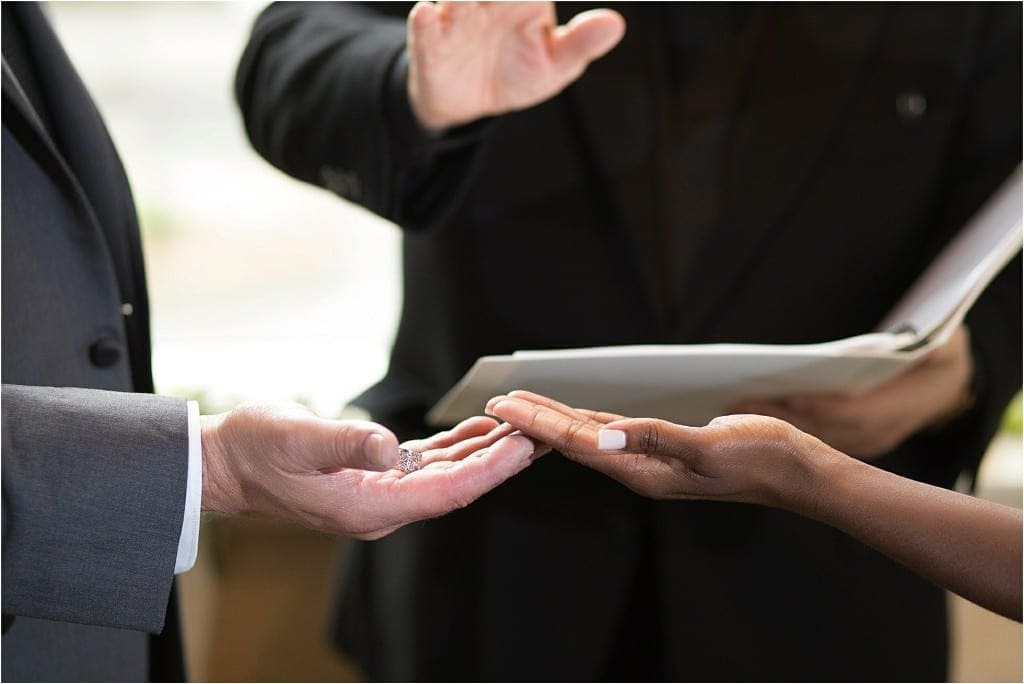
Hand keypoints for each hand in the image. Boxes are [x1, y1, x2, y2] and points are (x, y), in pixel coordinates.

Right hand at [200, 403, 539, 538]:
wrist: (226, 464)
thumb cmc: (255, 450)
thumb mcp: (297, 437)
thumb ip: (346, 441)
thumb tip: (388, 443)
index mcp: (368, 506)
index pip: (444, 492)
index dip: (487, 469)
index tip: (521, 446)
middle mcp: (380, 507)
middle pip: (454, 486)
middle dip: (498, 460)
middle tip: (538, 430)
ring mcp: (378, 495)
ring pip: (445, 476)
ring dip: (481, 452)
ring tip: (519, 427)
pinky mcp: (373, 479)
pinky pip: (426, 466)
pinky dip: (454, 448)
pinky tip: (476, 430)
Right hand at [406, 1, 624, 130]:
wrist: (473, 104)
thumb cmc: (518, 71)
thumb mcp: (556, 65)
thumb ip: (581, 44)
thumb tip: (615, 25)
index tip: (536, 1)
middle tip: (509, 0)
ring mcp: (456, 17)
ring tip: (469, 1)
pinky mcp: (430, 43)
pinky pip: (423, 28)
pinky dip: (423, 22)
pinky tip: (427, 15)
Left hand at [486, 390, 835, 506]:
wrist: (792, 471)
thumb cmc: (757, 459)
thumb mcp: (706, 448)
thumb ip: (655, 440)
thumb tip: (604, 438)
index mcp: (640, 471)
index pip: (576, 442)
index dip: (536, 423)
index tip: (501, 407)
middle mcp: (636, 469)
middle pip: (571, 441)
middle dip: (531, 422)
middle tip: (493, 404)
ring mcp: (648, 462)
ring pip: (588, 436)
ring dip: (552, 421)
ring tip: (520, 406)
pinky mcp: (662, 449)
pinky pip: (612, 434)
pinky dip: (585, 421)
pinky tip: (574, 415)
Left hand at [732, 326, 974, 458]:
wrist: (948, 385)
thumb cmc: (939, 353)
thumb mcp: (942, 340)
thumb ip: (919, 342)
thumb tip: (899, 340)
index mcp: (903, 406)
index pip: (854, 413)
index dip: (818, 407)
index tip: (783, 395)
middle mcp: (880, 432)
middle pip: (823, 431)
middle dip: (780, 417)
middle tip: (738, 402)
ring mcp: (864, 442)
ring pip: (812, 441)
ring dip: (774, 426)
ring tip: (734, 409)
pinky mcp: (849, 443)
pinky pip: (811, 441)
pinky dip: (781, 430)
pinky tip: (750, 417)